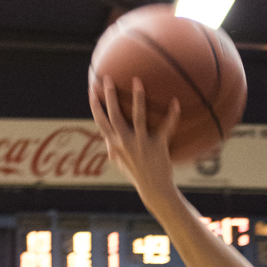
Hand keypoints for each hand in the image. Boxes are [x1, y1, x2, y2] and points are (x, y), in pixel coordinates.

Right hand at [89, 75, 181, 204]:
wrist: (154, 188)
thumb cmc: (136, 173)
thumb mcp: (119, 162)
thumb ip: (111, 148)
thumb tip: (105, 137)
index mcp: (115, 144)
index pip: (101, 122)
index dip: (94, 106)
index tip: (90, 90)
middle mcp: (125, 143)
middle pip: (114, 115)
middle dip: (109, 96)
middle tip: (108, 78)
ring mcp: (141, 144)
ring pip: (138, 117)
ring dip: (137, 99)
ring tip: (138, 81)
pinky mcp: (158, 146)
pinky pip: (166, 128)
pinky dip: (172, 116)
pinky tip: (175, 102)